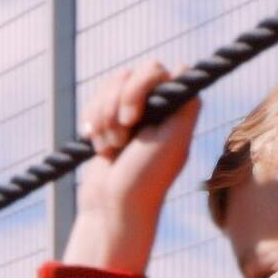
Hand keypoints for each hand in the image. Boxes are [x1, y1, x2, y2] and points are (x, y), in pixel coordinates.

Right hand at [68, 61, 197, 273]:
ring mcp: (133, 113)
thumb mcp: (172, 140)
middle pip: (130, 74)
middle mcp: (158, 107)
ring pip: (110, 86)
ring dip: (102, 118)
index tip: (133, 118)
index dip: (139, 88)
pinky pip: (95, 102)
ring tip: (109, 148)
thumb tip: (183, 68)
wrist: (113, 209)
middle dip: (114, 104)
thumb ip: (184, 104)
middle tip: (120, 139)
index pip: (157, 71)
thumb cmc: (145, 179)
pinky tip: (98, 147)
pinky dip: (92, 123)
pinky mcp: (111, 122)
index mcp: (178, 108)